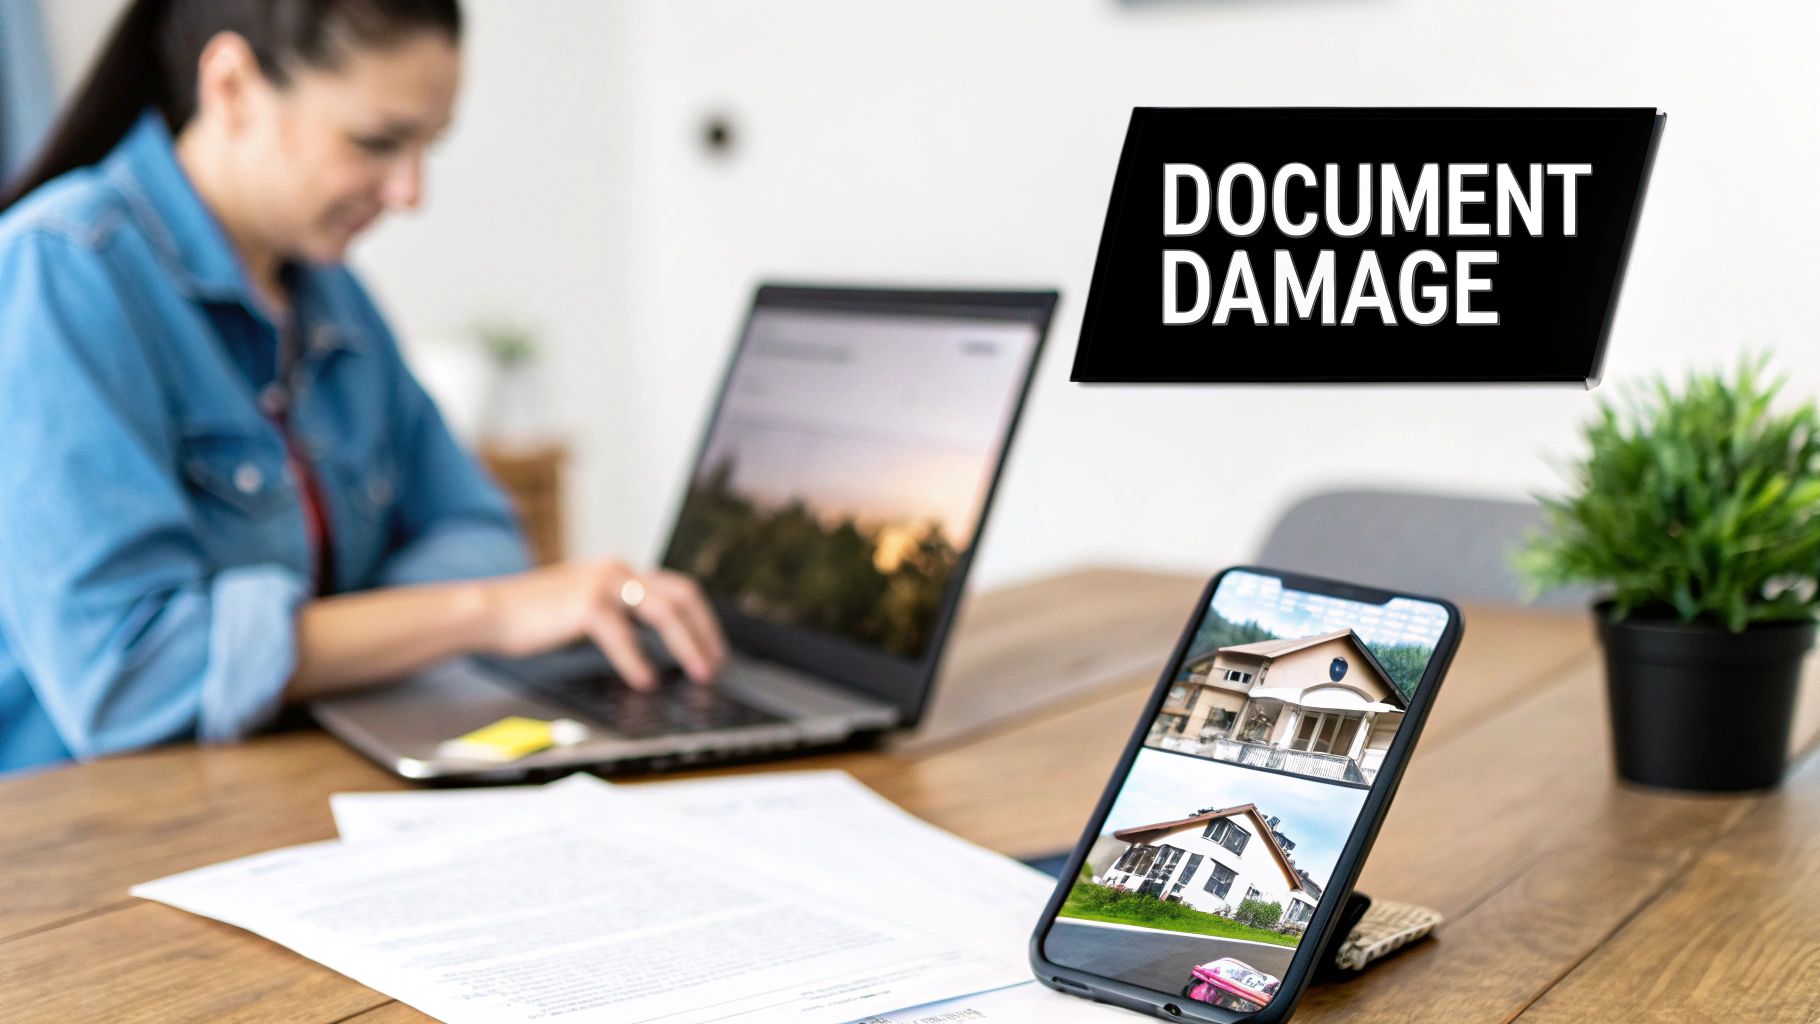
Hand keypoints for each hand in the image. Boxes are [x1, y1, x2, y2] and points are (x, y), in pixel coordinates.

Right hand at [480, 559, 726, 688]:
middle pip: (683, 596)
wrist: (491, 612)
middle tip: (717, 664)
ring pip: (664, 611)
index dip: (703, 620)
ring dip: (688, 645)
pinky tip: (646, 681)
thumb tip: (657, 647)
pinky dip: (639, 662)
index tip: (715, 649)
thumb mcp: (587, 609)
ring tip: (699, 673)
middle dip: (706, 632)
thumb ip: (620, 616)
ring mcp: (603, 583)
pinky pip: (625, 636)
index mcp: (621, 571)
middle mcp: (618, 570)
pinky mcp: (586, 604)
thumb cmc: (535, 618)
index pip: (679, 589)